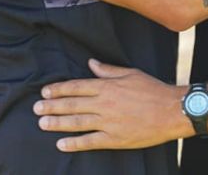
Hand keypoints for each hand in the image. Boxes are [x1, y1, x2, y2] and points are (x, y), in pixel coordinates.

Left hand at [33, 59, 189, 150]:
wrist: (172, 111)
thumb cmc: (153, 90)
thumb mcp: (131, 73)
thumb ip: (108, 70)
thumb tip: (91, 63)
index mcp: (107, 87)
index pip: (76, 87)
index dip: (58, 90)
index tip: (45, 92)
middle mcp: (104, 104)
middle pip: (72, 105)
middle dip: (52, 106)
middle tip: (36, 109)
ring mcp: (108, 123)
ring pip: (76, 123)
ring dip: (57, 123)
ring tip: (42, 123)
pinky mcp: (114, 139)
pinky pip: (90, 141)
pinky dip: (74, 143)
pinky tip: (61, 144)